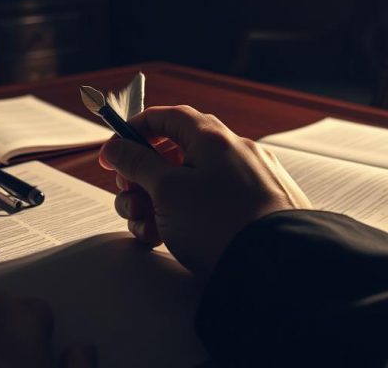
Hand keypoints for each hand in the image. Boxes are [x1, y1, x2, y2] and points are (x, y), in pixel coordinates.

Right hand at [99, 105, 310, 277]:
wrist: (275, 268)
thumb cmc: (220, 224)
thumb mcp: (167, 190)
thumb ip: (137, 164)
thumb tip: (116, 147)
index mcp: (213, 138)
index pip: (167, 118)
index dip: (133, 132)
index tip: (111, 156)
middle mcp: (231, 155)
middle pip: (171, 155)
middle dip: (140, 179)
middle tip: (129, 198)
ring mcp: (241, 185)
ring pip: (184, 186)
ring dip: (153, 203)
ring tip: (146, 227)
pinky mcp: (247, 213)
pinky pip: (204, 207)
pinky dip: (179, 219)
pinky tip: (164, 239)